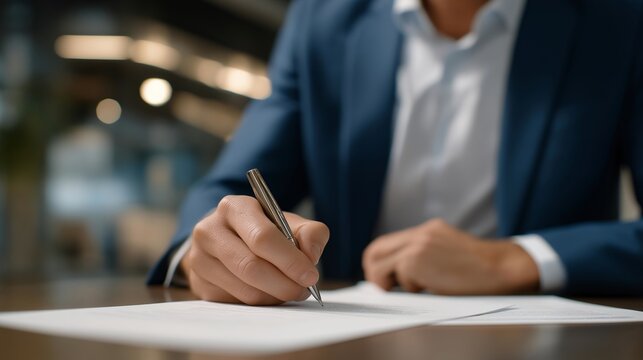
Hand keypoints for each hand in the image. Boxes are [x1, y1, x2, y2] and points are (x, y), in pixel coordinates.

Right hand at [181, 195, 328, 304]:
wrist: (226, 239)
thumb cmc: (262, 230)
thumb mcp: (288, 222)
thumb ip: (310, 233)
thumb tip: (311, 255)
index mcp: (234, 208)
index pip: (262, 237)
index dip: (290, 260)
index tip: (310, 276)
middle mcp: (210, 230)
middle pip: (251, 266)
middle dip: (284, 284)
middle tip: (303, 290)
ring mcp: (200, 258)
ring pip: (245, 290)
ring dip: (275, 296)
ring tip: (290, 290)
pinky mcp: (199, 283)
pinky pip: (237, 302)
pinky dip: (260, 303)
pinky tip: (269, 293)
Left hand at [362, 219, 538, 294]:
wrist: (502, 268)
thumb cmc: (480, 270)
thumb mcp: (448, 252)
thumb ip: (424, 256)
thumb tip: (397, 276)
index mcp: (426, 230)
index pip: (384, 244)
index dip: (379, 265)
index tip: (387, 281)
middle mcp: (419, 233)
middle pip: (373, 252)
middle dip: (376, 275)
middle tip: (391, 289)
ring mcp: (417, 244)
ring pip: (378, 265)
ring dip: (393, 283)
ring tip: (418, 288)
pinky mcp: (416, 259)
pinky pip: (398, 276)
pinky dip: (411, 288)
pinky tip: (433, 287)